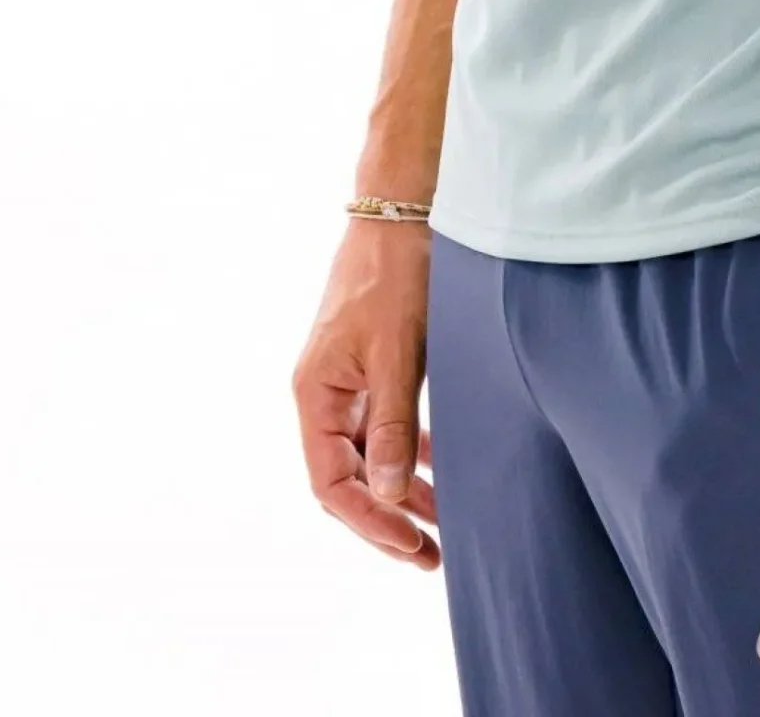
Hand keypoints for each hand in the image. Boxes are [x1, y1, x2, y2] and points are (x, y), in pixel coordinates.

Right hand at [291, 218, 440, 570]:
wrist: (404, 206)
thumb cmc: (395, 272)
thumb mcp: (398, 351)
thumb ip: (392, 424)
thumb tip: (391, 494)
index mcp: (316, 393)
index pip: (332, 482)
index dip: (370, 522)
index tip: (413, 544)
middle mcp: (324, 393)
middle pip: (348, 477)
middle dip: (388, 519)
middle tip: (432, 554)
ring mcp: (348, 380)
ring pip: (370, 454)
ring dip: (403, 490)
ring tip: (444, 525)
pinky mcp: (373, 365)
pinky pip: (385, 426)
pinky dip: (410, 451)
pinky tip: (441, 469)